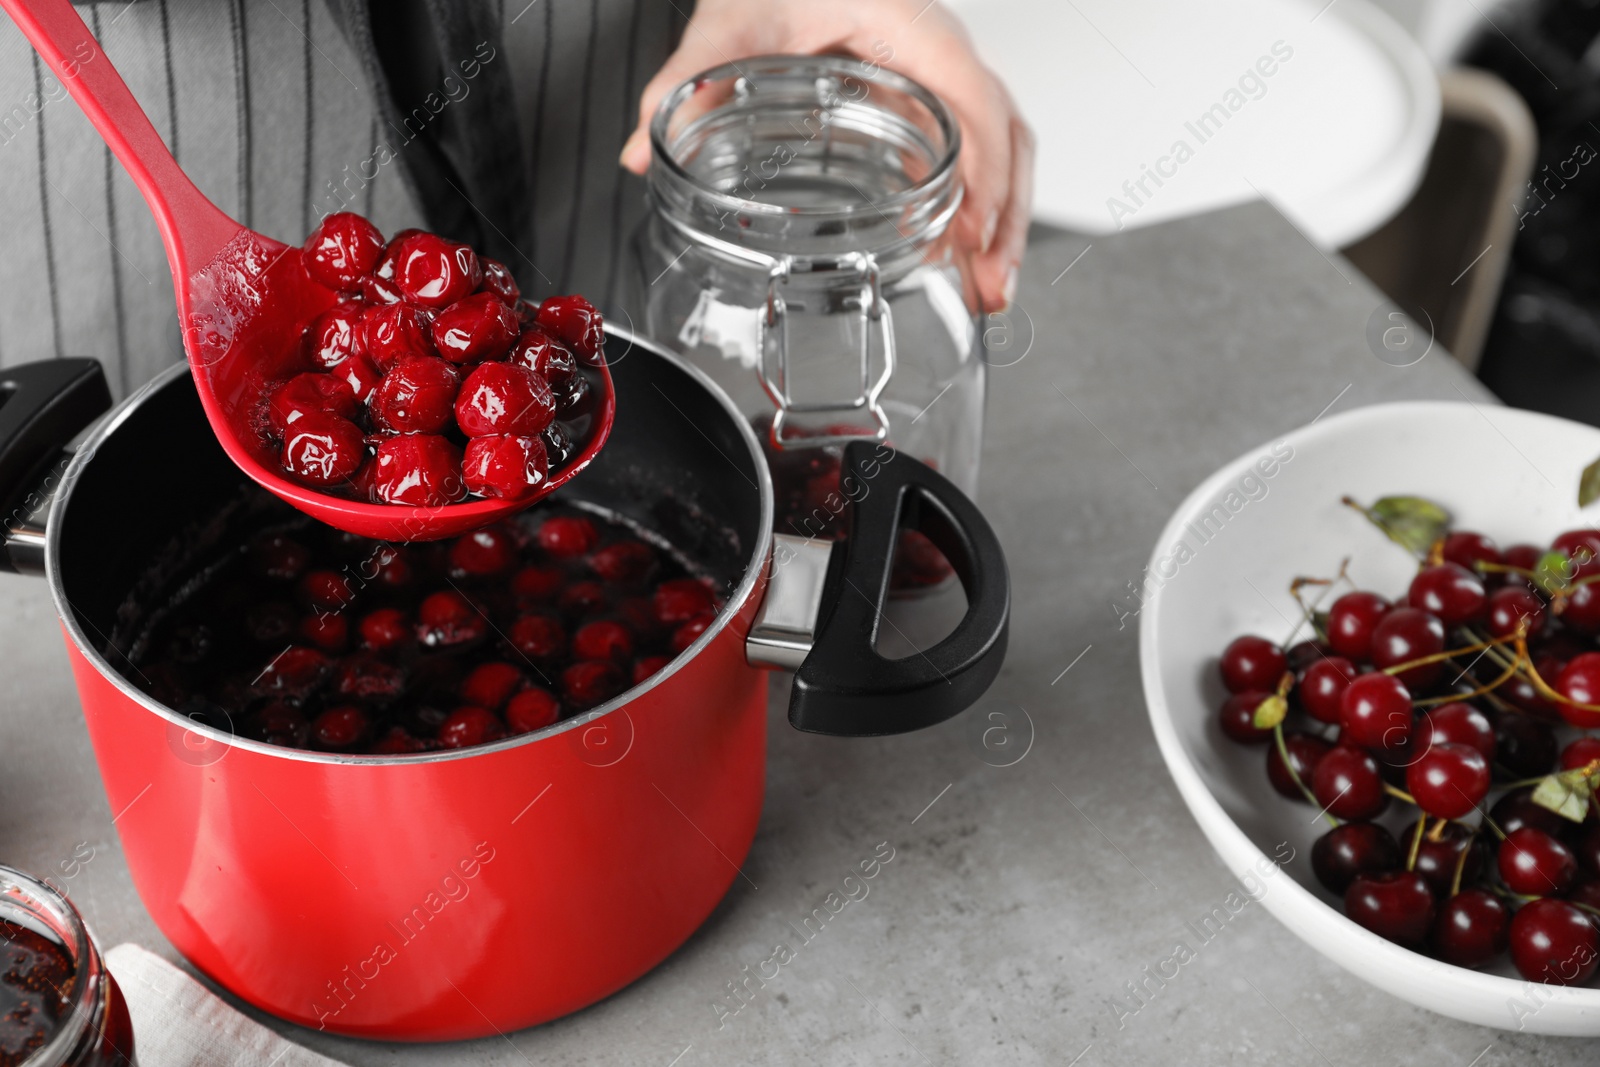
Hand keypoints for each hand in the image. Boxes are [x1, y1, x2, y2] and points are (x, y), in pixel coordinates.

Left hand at [621, 0, 1032, 309]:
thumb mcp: (728, 23)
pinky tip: (962, 249)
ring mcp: (940, 69)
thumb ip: (685, 84)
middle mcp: (938, 47)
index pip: (976, 102)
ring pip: (1004, 142)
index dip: (984, 174)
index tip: (969, 234)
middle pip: (1007, 134)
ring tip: (986, 287)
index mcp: (908, 25)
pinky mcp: (928, 88)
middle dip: (1005, 218)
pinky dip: (983, 198)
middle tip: (989, 288)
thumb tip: (642, 150)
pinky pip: (979, 141)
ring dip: (1003, 217)